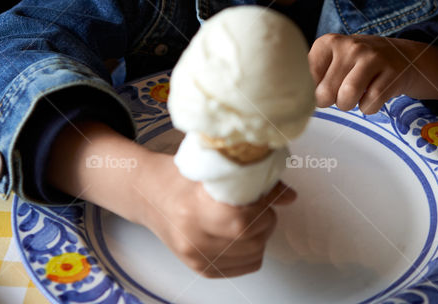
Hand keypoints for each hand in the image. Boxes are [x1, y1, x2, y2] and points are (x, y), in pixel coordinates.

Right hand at [46, 122, 295, 277]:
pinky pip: (246, 266)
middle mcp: (195, 237)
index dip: (264, 202)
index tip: (264, 191)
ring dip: (261, 233)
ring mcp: (197, 257)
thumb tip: (289, 196)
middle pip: (254, 235)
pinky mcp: (201, 269)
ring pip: (255, 252)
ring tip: (247, 216)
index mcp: (195, 207)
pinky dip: (253, 250)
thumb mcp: (214, 168)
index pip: (247, 216)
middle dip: (265, 216)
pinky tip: (241, 233)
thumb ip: (252, 180)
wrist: (147, 194)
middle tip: (255, 202)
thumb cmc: (178, 176)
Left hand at [309, 34, 437, 113]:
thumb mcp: (335, 60)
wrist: (403, 56)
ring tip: (355, 95)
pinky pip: (370, 105)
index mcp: (328, 42)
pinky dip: (368, 107)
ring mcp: (372, 58)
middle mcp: (349, 46)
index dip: (314, 91)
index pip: (307, 79)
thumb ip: (314, 76)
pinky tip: (373, 94)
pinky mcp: (391, 74)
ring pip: (347, 98)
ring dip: (349, 105)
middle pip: (326, 93)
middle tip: (342, 92)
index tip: (325, 86)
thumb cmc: (359, 63)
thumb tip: (297, 102)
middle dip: (332, 101)